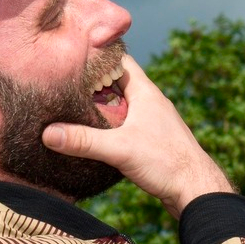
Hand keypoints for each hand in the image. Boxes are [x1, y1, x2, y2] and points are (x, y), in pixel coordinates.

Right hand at [42, 55, 232, 216]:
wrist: (197, 190)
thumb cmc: (167, 162)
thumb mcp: (119, 149)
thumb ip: (83, 140)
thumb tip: (47, 133)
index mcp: (146, 92)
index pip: (119, 60)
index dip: (97, 54)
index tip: (70, 52)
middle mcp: (150, 102)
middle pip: (116, 82)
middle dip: (92, 81)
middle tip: (60, 81)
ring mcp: (152, 121)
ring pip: (120, 105)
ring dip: (99, 105)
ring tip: (69, 106)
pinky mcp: (152, 140)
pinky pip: (125, 124)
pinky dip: (108, 124)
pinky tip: (92, 133)